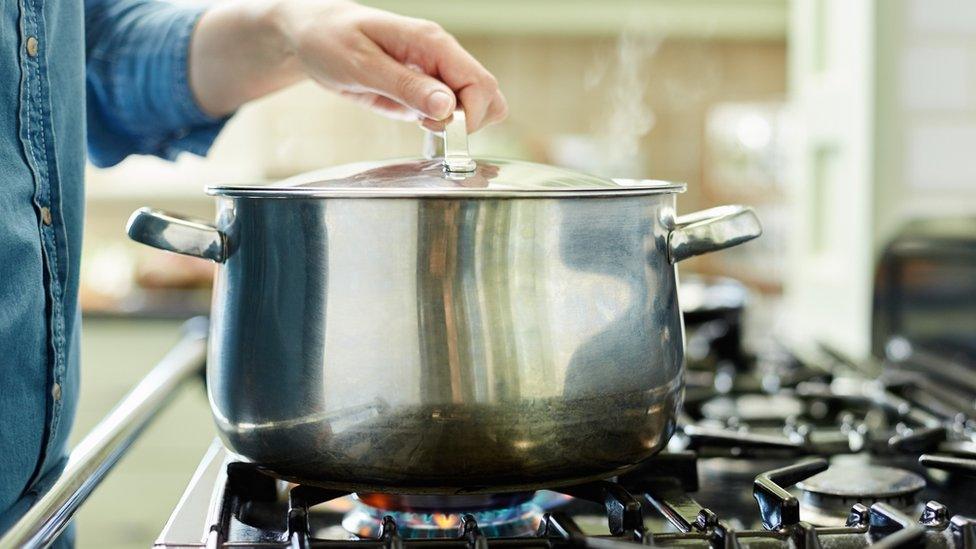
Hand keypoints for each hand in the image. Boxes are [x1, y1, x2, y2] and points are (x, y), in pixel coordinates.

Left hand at [190, 0, 506, 132]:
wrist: (310, 34)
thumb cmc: (330, 41)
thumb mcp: (363, 66)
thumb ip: (407, 86)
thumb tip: (447, 108)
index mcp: (432, 43)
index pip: (479, 84)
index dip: (469, 117)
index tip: (440, 131)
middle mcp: (442, 56)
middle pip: (488, 95)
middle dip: (468, 122)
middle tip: (429, 128)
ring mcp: (436, 71)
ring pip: (474, 105)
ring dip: (455, 125)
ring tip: (417, 120)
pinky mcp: (426, 87)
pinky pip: (449, 111)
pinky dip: (439, 124)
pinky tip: (411, 116)